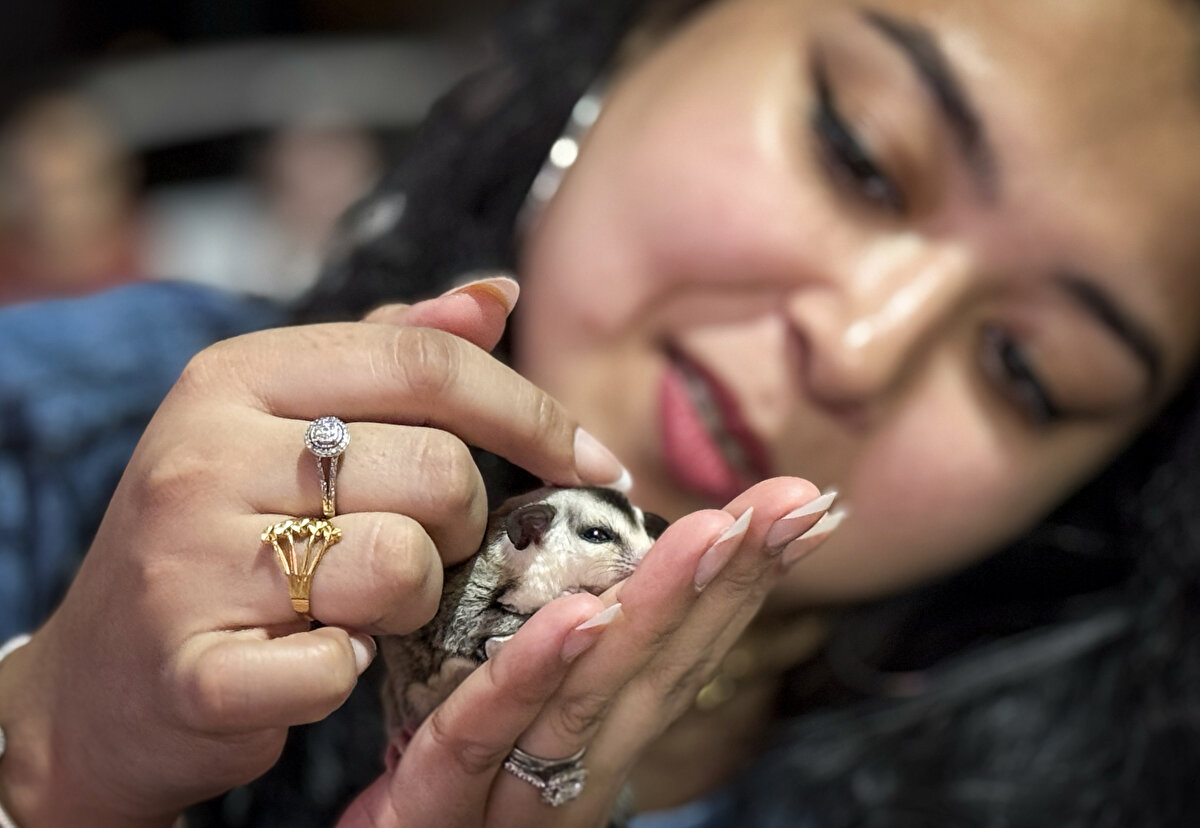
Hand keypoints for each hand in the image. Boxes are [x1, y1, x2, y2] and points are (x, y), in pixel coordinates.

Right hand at [0, 277, 629, 826]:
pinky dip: (347, 675)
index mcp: (236, 375)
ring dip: (412, 602)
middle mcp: (204, 452)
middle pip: (436, 469)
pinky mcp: (192, 669)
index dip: (532, 413)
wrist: (97, 681)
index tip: (595, 463)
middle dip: (464, 523)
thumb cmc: (219, 537)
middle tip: (425, 548)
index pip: (428, 362)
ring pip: (403, 566)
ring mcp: (188, 561)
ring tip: (361, 604)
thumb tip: (496, 294)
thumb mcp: (282, 423)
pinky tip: (316, 660)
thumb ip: (393, 355)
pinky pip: (340, 670)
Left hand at [338, 477, 836, 826]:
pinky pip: (478, 739)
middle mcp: (573, 777)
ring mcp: (513, 810)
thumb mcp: (496, 718)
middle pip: (660, 672)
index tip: (796, 510)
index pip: (678, 653)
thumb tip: (595, 561)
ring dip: (659, 610)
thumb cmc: (435, 800)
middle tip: (792, 504)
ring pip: (592, 699)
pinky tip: (584, 618)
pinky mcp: (433, 816)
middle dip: (731, 582)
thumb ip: (545, 658)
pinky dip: (532, 675)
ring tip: (715, 533)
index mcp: (592, 742)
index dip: (740, 584)